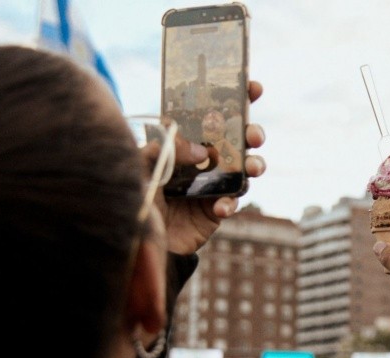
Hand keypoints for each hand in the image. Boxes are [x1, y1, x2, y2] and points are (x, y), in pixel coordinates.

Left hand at [148, 81, 265, 254]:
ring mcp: (212, 183)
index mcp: (187, 140)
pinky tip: (219, 206)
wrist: (136, 239)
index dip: (236, 98)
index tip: (252, 87)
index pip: (213, 113)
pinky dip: (230, 202)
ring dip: (254, 164)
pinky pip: (233, 201)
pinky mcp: (215, 210)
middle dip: (253, 132)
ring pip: (245, 168)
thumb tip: (202, 150)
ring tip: (252, 167)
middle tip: (253, 135)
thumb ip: (168, 148)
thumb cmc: (135, 194)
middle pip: (238, 139)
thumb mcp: (143, 163)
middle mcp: (203, 158)